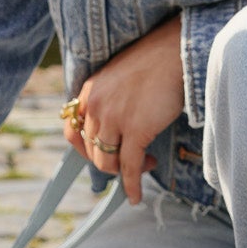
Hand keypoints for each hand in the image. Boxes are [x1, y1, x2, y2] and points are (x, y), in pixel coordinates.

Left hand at [62, 15, 183, 206]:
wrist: (175, 52)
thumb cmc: (155, 62)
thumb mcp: (118, 76)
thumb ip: (109, 99)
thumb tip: (114, 128)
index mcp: (89, 91)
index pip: (72, 130)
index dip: (83, 149)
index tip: (96, 154)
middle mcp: (96, 106)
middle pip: (91, 150)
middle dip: (108, 160)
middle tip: (128, 160)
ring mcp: (114, 119)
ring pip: (106, 162)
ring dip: (122, 172)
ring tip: (142, 165)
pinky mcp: (136, 130)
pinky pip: (129, 167)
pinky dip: (131, 185)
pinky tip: (135, 195)